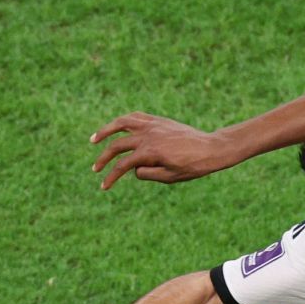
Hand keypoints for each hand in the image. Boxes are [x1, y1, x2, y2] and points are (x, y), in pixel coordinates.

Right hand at [91, 113, 235, 189]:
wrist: (210, 148)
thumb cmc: (193, 167)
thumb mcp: (170, 177)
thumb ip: (148, 174)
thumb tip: (133, 170)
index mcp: (150, 152)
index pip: (123, 166)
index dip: (111, 177)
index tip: (104, 187)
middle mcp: (148, 136)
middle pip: (117, 145)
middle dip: (104, 158)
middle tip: (95, 169)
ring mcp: (152, 125)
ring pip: (121, 124)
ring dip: (105, 131)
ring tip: (94, 139)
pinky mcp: (158, 120)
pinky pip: (135, 117)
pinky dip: (123, 121)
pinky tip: (117, 126)